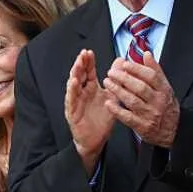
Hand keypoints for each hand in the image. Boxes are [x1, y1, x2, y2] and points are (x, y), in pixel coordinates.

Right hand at [65, 49, 113, 173]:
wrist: (96, 139)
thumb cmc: (102, 120)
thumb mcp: (112, 97)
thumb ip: (116, 81)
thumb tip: (121, 62)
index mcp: (90, 89)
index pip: (88, 72)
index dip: (88, 62)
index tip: (89, 52)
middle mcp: (81, 93)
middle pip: (79, 75)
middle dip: (80, 64)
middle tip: (83, 54)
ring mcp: (75, 102)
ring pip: (73, 85)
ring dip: (74, 74)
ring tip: (78, 64)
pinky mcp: (72, 111)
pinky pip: (71, 99)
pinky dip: (72, 90)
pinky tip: (74, 82)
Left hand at [103, 52, 179, 147]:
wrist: (170, 130)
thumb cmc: (164, 105)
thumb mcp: (164, 87)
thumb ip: (155, 71)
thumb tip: (147, 54)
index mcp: (164, 90)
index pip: (151, 76)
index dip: (137, 69)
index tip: (124, 64)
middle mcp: (158, 102)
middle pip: (140, 87)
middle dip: (124, 78)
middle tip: (111, 72)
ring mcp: (150, 114)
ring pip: (132, 101)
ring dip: (117, 91)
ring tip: (107, 82)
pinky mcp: (142, 126)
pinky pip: (127, 117)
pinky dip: (117, 110)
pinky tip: (108, 103)